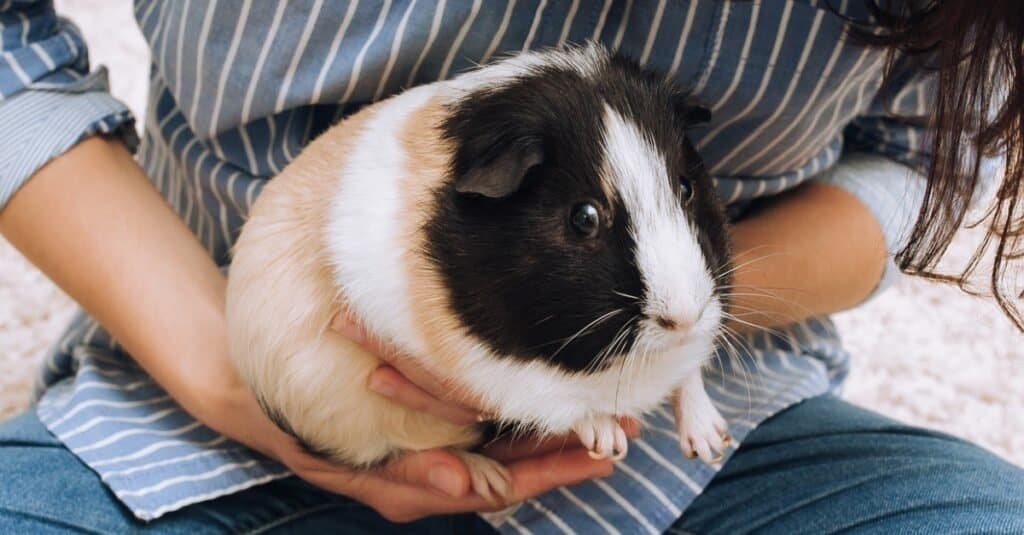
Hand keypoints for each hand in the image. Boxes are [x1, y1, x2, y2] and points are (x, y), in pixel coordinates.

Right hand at [328, 312, 641, 510]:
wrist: (260, 398)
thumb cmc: (304, 431)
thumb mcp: (346, 458)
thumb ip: (407, 474)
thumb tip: (461, 487)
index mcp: (423, 489)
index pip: (504, 487)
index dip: (552, 472)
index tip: (599, 455)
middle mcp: (439, 476)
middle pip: (519, 472)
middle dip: (570, 452)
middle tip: (623, 431)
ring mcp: (437, 454)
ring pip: (509, 451)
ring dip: (555, 433)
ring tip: (606, 415)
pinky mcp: (433, 430)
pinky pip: (486, 432)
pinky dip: (520, 418)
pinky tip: (552, 399)